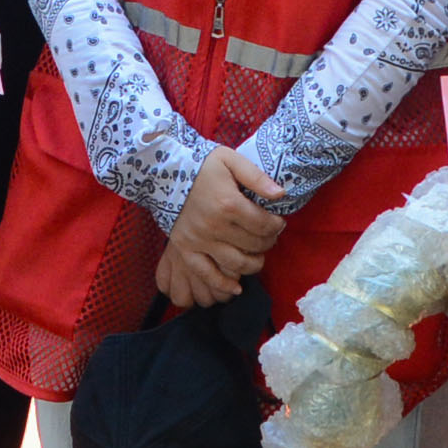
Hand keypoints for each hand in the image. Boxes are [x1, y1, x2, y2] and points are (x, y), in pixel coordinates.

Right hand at [154, 148, 282, 308]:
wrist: (166, 173)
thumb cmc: (202, 166)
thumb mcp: (230, 160)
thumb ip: (257, 177)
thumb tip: (280, 194)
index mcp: (228, 204)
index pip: (264, 224)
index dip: (277, 225)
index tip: (278, 222)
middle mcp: (214, 226)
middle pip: (253, 244)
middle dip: (268, 241)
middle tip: (269, 236)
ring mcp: (199, 240)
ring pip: (236, 263)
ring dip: (254, 263)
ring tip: (258, 256)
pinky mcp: (186, 249)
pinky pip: (207, 273)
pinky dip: (224, 284)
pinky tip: (237, 287)